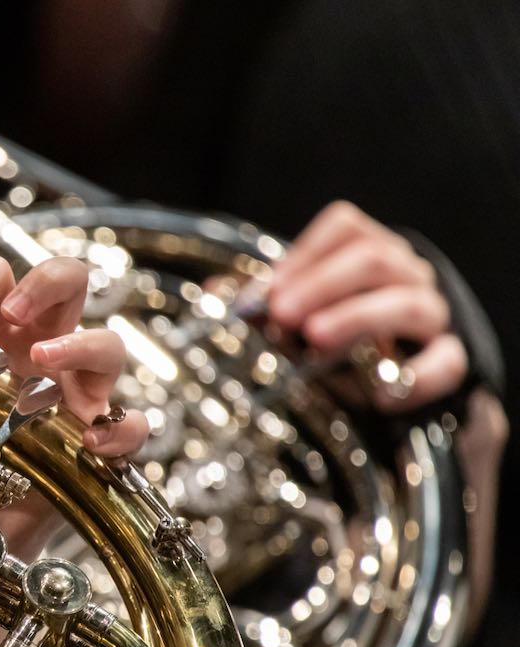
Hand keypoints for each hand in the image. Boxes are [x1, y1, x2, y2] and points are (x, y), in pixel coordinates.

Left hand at [0, 255, 147, 455]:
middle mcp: (37, 353)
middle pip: (69, 281)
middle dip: (45, 282)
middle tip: (13, 313)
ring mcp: (71, 395)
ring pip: (108, 345)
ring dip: (80, 345)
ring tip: (43, 362)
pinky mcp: (93, 446)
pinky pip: (131, 429)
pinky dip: (121, 430)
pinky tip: (89, 442)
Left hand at [268, 200, 466, 411]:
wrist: (406, 377)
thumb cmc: (342, 336)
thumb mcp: (301, 316)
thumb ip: (264, 304)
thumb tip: (216, 295)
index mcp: (368, 252)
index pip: (346, 228)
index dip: (305, 254)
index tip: (270, 289)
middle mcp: (405, 274)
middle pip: (373, 258)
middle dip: (322, 284)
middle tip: (283, 314)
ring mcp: (432, 315)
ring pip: (408, 303)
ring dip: (357, 318)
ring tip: (316, 340)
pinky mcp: (452, 360)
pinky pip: (446, 362)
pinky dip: (415, 377)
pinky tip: (380, 396)